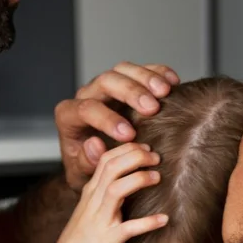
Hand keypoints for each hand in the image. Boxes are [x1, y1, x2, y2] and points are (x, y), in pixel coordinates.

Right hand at [46, 143, 167, 242]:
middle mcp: (93, 201)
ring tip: (158, 178)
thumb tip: (123, 180)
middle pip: (112, 167)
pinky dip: (148, 222)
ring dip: (140, 179)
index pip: (106, 159)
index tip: (146, 149)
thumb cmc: (80, 240)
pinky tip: (164, 219)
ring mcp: (100, 219)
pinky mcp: (109, 240)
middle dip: (136, 157)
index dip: (128, 149)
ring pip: (117, 189)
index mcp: (90, 192)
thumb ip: (102, 192)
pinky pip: (129, 228)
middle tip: (156, 158)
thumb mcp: (88, 210)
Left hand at [55, 63, 179, 191]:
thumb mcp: (82, 173)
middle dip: (130, 93)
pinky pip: (140, 70)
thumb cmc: (89, 168)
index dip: (107, 120)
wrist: (100, 163)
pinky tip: (173, 82)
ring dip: (146, 78)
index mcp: (69, 116)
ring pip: (123, 69)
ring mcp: (106, 86)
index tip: (130, 135)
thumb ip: (86, 161)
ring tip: (165, 92)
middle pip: (106, 81)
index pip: (85, 109)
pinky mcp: (125, 82)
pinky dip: (158, 72)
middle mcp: (86, 96)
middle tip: (152, 108)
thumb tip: (95, 144)